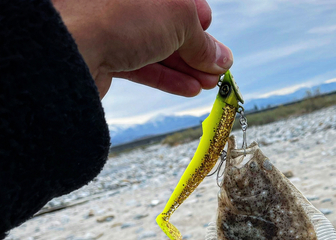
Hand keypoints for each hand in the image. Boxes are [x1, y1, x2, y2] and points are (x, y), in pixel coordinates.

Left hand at [52, 0, 232, 97]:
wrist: (68, 46)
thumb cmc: (120, 15)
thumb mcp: (178, 19)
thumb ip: (201, 40)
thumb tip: (222, 59)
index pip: (179, 1)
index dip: (201, 21)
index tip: (217, 47)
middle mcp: (124, 1)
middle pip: (169, 26)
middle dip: (197, 52)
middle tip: (217, 73)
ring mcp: (113, 26)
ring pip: (156, 48)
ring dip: (186, 69)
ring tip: (208, 86)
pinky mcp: (104, 53)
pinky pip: (141, 65)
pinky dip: (166, 78)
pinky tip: (187, 89)